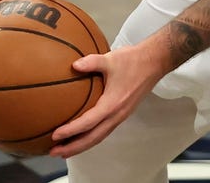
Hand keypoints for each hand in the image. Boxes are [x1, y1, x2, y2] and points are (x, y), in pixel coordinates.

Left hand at [49, 43, 166, 157]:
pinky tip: (82, 136)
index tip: (55, 135)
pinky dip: (91, 138)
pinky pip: (104, 131)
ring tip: (64, 150)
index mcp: (113, 104)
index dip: (71, 131)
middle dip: (73, 147)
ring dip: (81, 145)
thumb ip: (91, 62)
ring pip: (99, 137)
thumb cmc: (133, 60)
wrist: (155, 62)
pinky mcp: (123, 113)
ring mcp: (121, 115)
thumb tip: (73, 66)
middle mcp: (117, 114)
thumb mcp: (110, 59)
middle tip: (54, 152)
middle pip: (93, 137)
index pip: (88, 123)